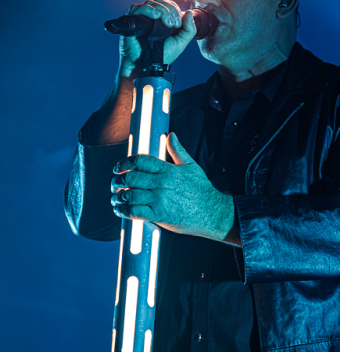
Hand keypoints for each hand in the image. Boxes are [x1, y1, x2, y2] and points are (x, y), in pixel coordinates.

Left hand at [111, 132, 235, 240]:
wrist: (212, 212)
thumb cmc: (202, 189)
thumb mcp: (191, 166)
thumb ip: (178, 150)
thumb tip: (171, 135)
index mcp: (167, 170)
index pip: (140, 161)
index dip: (125, 162)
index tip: (118, 167)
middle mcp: (161, 183)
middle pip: (130, 178)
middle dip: (118, 180)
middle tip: (114, 183)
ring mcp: (159, 199)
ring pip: (129, 195)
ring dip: (118, 197)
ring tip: (115, 198)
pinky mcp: (159, 215)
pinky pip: (135, 212)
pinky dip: (123, 211)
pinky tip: (120, 210)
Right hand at [119, 0, 195, 77]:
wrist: (147, 66)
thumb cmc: (161, 56)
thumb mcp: (180, 43)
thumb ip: (189, 29)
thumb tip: (189, 12)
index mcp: (163, 20)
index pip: (170, 5)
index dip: (176, 10)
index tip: (178, 24)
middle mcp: (152, 17)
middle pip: (162, 2)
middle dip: (171, 10)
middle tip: (173, 24)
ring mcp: (142, 18)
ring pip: (152, 3)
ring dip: (163, 10)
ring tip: (167, 24)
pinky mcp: (132, 20)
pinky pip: (138, 8)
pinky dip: (148, 9)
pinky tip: (155, 15)